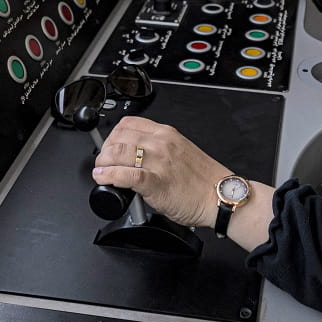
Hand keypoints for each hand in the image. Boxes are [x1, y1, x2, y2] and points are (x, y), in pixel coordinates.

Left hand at [92, 116, 229, 227]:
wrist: (220, 197)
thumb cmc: (203, 180)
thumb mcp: (180, 152)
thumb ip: (159, 150)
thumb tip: (137, 158)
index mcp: (167, 134)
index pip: (128, 124)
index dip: (112, 135)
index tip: (109, 147)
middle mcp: (161, 143)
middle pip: (119, 137)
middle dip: (104, 150)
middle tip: (103, 162)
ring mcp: (158, 162)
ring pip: (118, 153)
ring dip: (103, 163)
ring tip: (101, 171)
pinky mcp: (156, 182)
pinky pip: (125, 175)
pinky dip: (109, 176)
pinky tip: (104, 179)